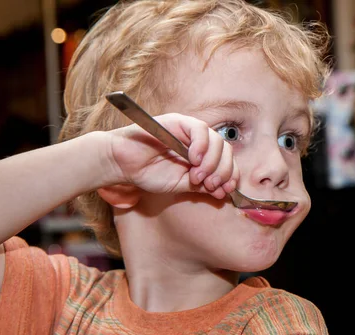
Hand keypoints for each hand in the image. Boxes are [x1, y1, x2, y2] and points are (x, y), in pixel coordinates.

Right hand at [107, 113, 239, 199]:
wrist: (124, 166)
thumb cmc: (149, 174)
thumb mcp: (182, 185)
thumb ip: (203, 186)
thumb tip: (224, 192)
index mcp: (202, 156)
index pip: (226, 162)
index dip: (230, 175)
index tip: (223, 190)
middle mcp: (199, 142)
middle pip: (225, 151)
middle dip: (222, 171)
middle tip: (209, 184)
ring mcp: (189, 131)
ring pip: (216, 141)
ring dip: (212, 161)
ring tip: (197, 175)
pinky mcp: (179, 121)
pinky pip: (200, 130)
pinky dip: (202, 146)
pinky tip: (194, 159)